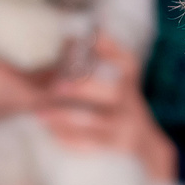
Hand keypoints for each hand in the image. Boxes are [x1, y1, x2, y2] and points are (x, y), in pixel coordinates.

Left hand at [37, 34, 178, 184]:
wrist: (144, 146)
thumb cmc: (118, 108)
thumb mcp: (115, 85)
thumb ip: (93, 64)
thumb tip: (68, 37)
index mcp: (130, 83)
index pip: (127, 62)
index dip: (111, 49)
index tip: (90, 38)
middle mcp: (131, 102)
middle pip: (112, 90)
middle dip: (82, 86)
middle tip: (53, 87)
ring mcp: (125, 126)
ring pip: (95, 120)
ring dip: (65, 116)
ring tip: (39, 114)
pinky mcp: (117, 147)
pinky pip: (92, 144)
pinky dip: (70, 139)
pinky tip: (50, 134)